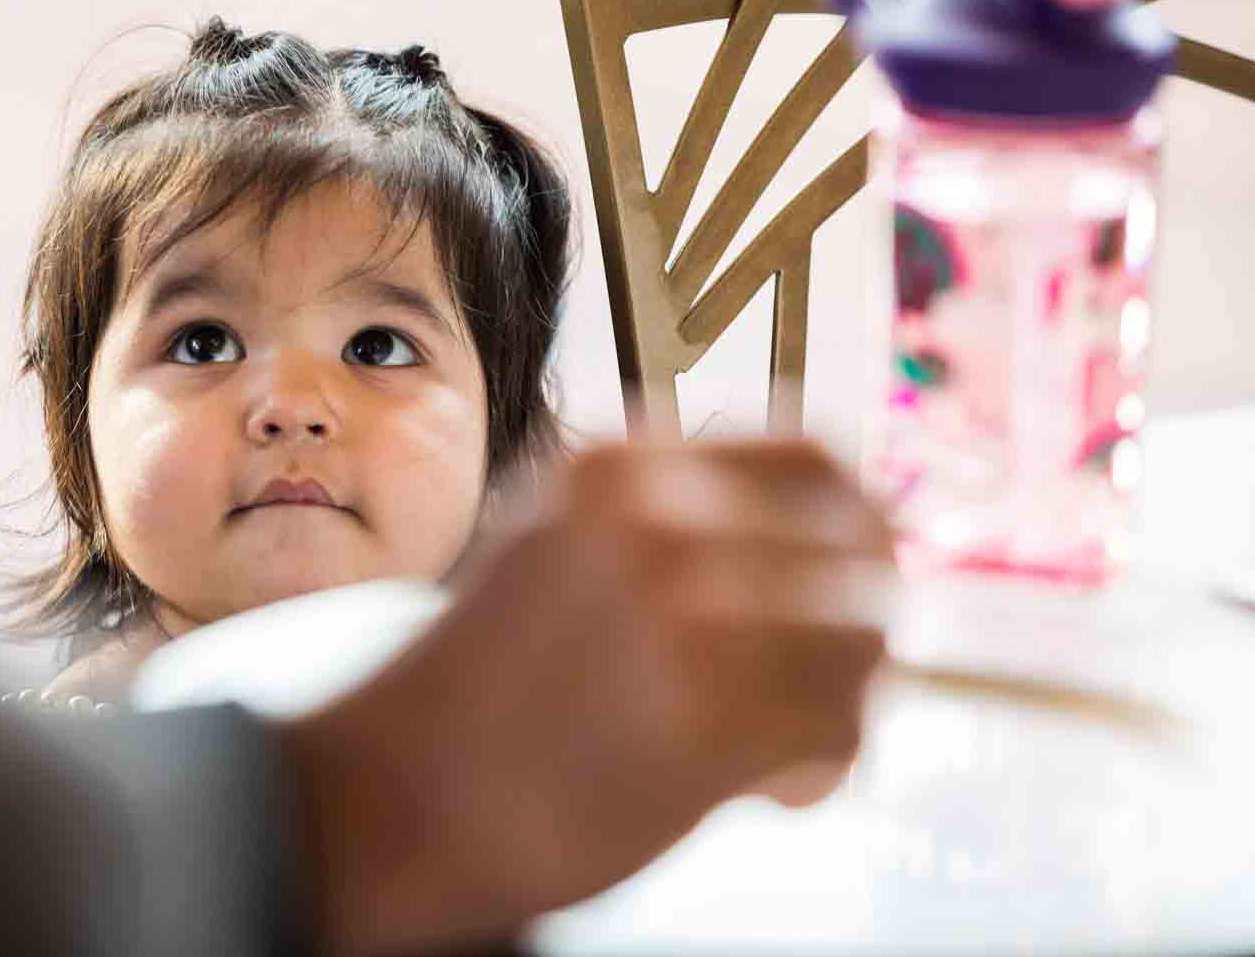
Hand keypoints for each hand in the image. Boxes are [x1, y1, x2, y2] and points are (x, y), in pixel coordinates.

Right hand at [283, 436, 891, 954]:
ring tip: (775, 742)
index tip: (864, 567)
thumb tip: (831, 532)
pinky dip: (815, 767)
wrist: (390, 795)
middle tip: (826, 680)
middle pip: (859, 551)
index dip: (856, 520)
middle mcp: (661, 520)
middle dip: (854, 627)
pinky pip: (836, 728)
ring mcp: (687, 615)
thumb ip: (672, 522)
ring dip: (836, 698)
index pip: (816, 459)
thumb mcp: (557, 546)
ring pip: (863, 637)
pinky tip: (761, 789)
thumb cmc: (477, 685)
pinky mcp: (709, 723)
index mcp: (623, 465)